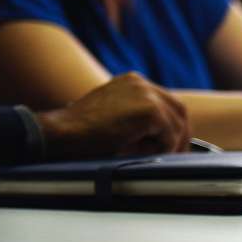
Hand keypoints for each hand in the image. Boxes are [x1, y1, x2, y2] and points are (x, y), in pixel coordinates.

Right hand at [34, 73, 190, 158]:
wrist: (61, 133)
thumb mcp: (113, 119)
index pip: (166, 102)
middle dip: (180, 134)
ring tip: (156, 158)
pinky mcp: (150, 110)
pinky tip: (148, 155)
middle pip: (178, 109)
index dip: (172, 125)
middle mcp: (141, 83)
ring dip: (171, 143)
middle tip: (177, 156)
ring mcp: (146, 94)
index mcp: (132, 83)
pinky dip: (164, 147)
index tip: (171, 144)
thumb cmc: (80, 133)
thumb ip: (137, 122)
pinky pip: (170, 134)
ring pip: (177, 122)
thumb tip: (161, 141)